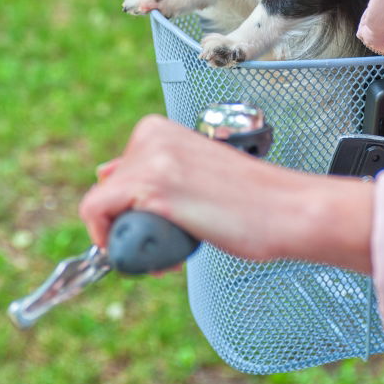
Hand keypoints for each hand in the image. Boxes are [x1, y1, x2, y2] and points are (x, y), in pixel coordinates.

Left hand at [79, 115, 373, 274]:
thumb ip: (151, 169)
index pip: (116, 175)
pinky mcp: (153, 184)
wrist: (286, 209)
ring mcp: (150, 156)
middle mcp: (150, 134)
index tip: (164, 225)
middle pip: (107, 192)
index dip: (134, 210)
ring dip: (132, 238)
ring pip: (102, 206)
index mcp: (158, 128)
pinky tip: (156, 255)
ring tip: (176, 245)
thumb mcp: (191, 173)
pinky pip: (97, 213)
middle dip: (132, 224)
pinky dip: (112, 241)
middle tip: (175, 239)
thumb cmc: (247, 199)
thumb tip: (103, 172)